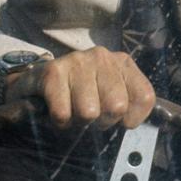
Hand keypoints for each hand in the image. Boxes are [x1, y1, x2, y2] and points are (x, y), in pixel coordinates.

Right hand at [4, 46, 155, 129]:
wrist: (36, 82)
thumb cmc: (79, 94)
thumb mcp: (109, 95)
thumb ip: (129, 106)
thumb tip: (134, 124)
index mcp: (122, 63)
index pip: (144, 97)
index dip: (131, 119)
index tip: (117, 120)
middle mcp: (103, 57)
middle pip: (117, 106)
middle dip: (102, 122)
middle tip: (89, 116)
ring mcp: (77, 61)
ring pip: (89, 111)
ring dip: (79, 122)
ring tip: (73, 112)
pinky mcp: (53, 72)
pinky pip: (63, 113)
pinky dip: (60, 122)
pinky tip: (58, 111)